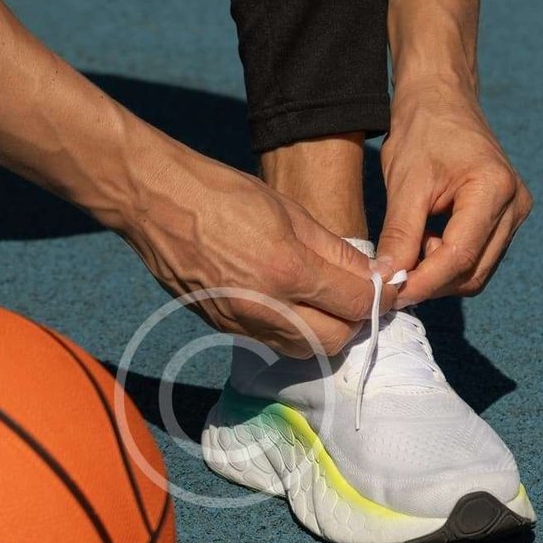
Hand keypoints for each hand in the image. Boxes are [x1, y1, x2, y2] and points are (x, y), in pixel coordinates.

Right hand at [119, 150, 389, 357]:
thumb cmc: (222, 194)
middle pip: (334, 340)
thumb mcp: (290, 211)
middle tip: (357, 296)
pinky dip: (291, 330)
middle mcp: (265, 307)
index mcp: (287, 271)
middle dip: (354, 321)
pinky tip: (289, 302)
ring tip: (325, 300)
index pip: (357, 304)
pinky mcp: (221, 327)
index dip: (381, 296)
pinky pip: (271, 341)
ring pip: (303, 348)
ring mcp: (240, 323)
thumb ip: (335, 251)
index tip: (387, 286)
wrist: (155, 203)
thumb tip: (371, 275)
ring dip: (324, 331)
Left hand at [375, 83, 532, 306]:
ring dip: (439, 273)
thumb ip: (399, 235)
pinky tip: (425, 241)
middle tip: (392, 274)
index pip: (459, 256)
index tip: (389, 292)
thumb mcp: (405, 183)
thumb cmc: (422, 129)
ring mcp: (515, 213)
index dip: (423, 282)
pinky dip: (448, 261)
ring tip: (410, 246)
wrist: (441, 98)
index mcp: (495, 189)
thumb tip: (386, 282)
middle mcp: (515, 205)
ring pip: (476, 271)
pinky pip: (478, 257)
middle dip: (431, 282)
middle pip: (472, 272)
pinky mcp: (506, 218)